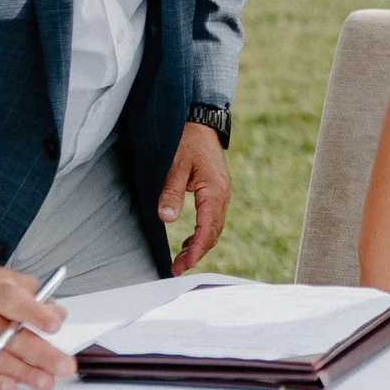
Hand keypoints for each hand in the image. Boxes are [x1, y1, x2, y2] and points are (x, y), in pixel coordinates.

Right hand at [0, 246, 73, 389]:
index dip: (35, 315)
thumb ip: (40, 298)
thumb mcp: (17, 281)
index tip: (55, 326)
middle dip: (40, 354)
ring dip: (23, 373)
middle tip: (64, 366)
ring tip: (46, 381)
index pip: (14, 303)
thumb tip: (59, 316)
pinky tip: (12, 386)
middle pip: (9, 338)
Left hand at [159, 121, 230, 275]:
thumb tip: (167, 218)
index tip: (181, 265)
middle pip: (213, 234)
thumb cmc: (187, 140)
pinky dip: (202, 233)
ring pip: (214, 228)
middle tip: (177, 268)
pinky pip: (213, 219)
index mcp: (214, 192)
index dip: (195, 251)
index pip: (207, 230)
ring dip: (200, 245)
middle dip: (197, 253)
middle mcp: (222, 196)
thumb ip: (171, 192)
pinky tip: (189, 240)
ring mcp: (222, 194)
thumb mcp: (175, 165)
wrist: (201, 121)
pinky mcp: (216, 191)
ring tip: (181, 259)